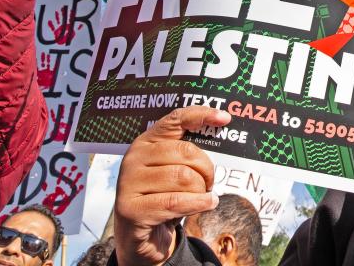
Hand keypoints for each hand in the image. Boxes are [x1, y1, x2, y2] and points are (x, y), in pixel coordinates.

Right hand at [114, 106, 230, 265]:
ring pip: (184, 178)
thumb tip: (221, 130)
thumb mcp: (173, 171)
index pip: (175, 120)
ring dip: (201, 191)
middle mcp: (134, 158)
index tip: (224, 118)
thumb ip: (189, 154)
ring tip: (201, 197)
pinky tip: (207, 204)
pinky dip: (198, 204)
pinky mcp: (131, 209)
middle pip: (186, 152)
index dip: (200, 115)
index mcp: (145, 142)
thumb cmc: (163, 198)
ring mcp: (129, 183)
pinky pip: (177, 202)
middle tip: (209, 183)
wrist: (139, 237)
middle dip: (207, 169)